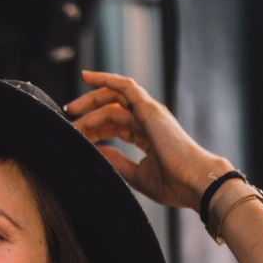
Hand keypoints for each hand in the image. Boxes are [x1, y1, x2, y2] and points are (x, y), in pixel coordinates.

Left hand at [65, 69, 232, 211]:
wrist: (193, 182)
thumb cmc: (173, 184)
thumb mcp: (136, 175)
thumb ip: (117, 161)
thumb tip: (97, 151)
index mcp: (148, 135)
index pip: (116, 124)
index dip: (96, 125)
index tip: (77, 132)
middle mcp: (148, 120)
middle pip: (112, 107)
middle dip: (88, 111)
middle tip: (69, 117)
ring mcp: (149, 113)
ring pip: (113, 98)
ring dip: (90, 101)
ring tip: (71, 110)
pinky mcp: (149, 109)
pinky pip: (125, 87)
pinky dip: (107, 79)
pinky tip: (88, 78)